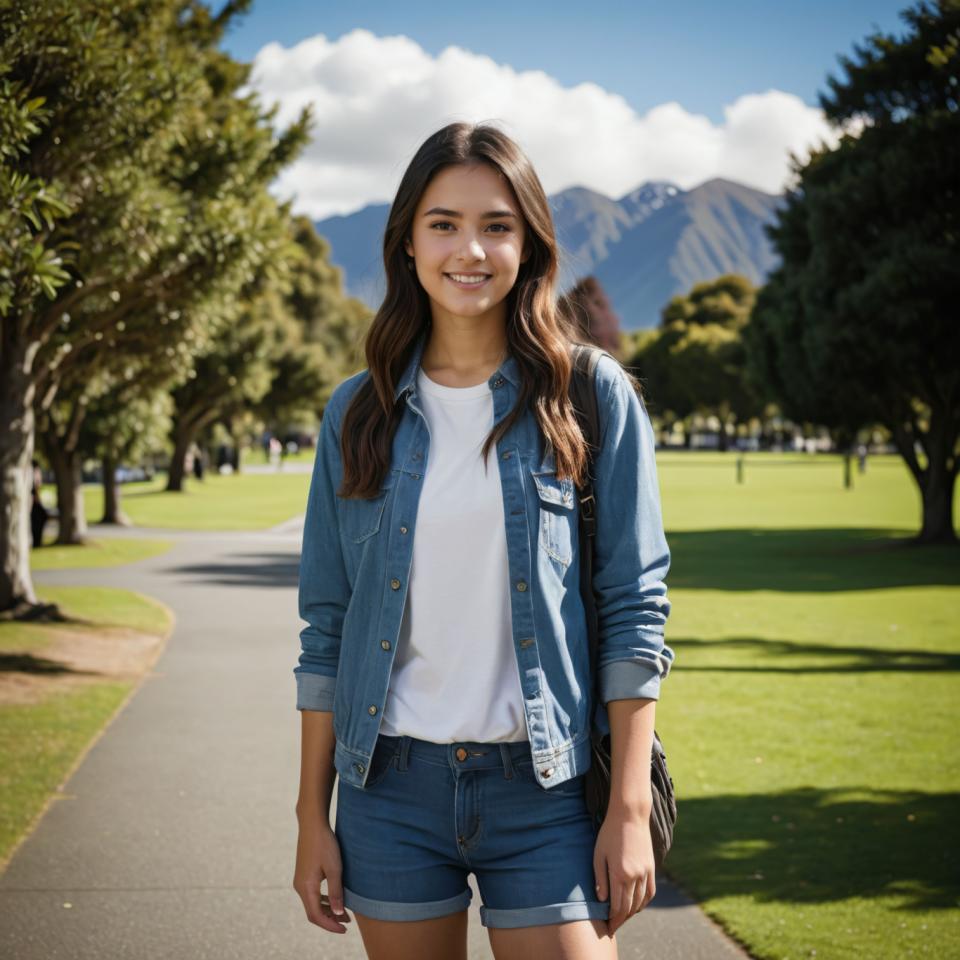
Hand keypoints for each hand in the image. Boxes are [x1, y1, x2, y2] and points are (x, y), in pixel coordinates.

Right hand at [292, 814, 352, 933]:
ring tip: (344, 913)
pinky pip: (311, 895)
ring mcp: (300, 881)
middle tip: (347, 922)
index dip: (330, 925)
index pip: (316, 916)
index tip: (345, 929)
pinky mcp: (303, 875)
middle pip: (313, 912)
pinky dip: (323, 901)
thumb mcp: (334, 868)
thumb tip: (339, 914)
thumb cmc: (325, 844)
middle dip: (330, 920)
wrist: (312, 824)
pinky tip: (334, 899)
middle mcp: (300, 887)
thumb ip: (336, 892)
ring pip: (312, 904)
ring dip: (327, 911)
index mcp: (306, 887)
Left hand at [593, 807, 656, 936]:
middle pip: (629, 907)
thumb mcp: (598, 854)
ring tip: (622, 917)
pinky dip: (644, 902)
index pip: (618, 906)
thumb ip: (600, 878)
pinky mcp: (651, 867)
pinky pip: (650, 892)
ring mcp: (645, 872)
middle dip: (621, 919)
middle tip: (613, 926)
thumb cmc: (609, 833)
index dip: (613, 919)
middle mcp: (635, 876)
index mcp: (620, 874)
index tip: (607, 927)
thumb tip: (601, 900)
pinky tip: (637, 905)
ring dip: (632, 913)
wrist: (630, 815)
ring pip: (641, 902)